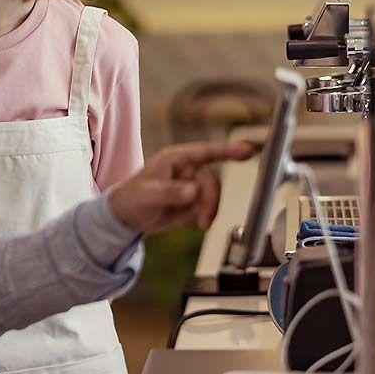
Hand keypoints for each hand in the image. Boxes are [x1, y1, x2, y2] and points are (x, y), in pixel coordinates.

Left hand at [108, 141, 253, 232]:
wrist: (126, 217)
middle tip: (203, 220)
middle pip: (212, 182)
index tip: (248, 150)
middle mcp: (187, 170)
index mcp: (176, 159)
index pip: (206, 152)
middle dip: (210, 201)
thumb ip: (170, 192)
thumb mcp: (147, 194)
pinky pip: (207, 208)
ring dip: (208, 210)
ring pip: (212, 196)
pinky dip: (203, 217)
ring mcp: (191, 186)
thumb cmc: (132, 198)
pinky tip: (190, 221)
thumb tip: (194, 190)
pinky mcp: (193, 202)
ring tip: (198, 223)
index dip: (228, 150)